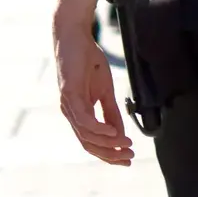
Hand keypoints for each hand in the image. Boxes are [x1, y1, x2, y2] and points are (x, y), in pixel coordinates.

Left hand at [54, 8, 132, 165]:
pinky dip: (99, 129)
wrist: (76, 36)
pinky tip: (113, 132)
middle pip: (88, 144)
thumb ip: (111, 112)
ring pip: (86, 136)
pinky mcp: (69, 94)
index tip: (127, 160)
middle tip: (129, 157)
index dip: (109, 154)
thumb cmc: (88, 61)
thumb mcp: (105, 90)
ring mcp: (68, 105)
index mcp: (78, 113)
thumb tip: (121, 134)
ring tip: (126, 144)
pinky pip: (83, 120)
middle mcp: (70, 113)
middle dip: (110, 154)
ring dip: (108, 143)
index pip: (91, 142)